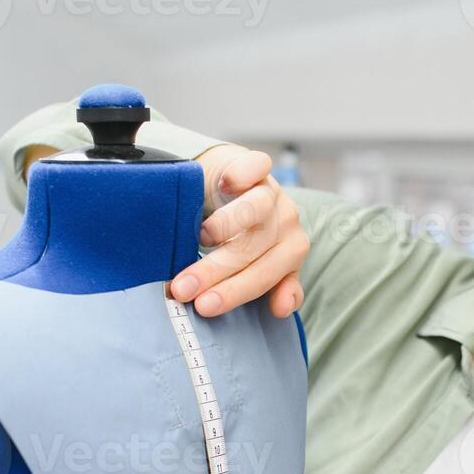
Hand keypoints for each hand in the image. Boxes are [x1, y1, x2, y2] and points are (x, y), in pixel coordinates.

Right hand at [171, 145, 307, 318]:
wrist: (232, 186)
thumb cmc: (243, 232)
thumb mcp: (258, 263)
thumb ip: (272, 286)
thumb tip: (283, 309)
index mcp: (290, 252)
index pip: (264, 278)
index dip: (233, 293)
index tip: (203, 305)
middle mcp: (286, 222)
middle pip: (253, 250)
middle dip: (216, 272)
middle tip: (183, 287)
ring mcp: (273, 192)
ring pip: (255, 212)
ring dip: (227, 226)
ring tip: (199, 238)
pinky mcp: (257, 165)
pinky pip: (256, 167)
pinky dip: (242, 176)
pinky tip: (226, 186)